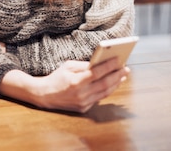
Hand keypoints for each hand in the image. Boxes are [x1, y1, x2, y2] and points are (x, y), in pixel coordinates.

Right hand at [0, 56, 128, 113]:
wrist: (44, 95)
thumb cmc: (57, 77)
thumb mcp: (68, 66)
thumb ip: (84, 65)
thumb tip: (101, 63)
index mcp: (76, 81)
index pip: (97, 73)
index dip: (109, 66)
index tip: (119, 60)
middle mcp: (81, 94)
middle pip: (104, 84)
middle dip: (117, 75)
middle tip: (126, 68)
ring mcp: (83, 103)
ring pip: (104, 93)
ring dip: (115, 84)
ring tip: (122, 76)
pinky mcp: (83, 109)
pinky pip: (99, 98)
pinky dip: (107, 91)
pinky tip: (112, 84)